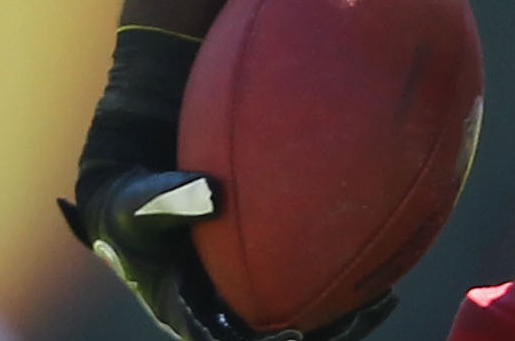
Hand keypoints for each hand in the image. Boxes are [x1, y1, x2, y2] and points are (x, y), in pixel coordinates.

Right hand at [59, 167, 393, 340]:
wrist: (136, 189)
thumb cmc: (133, 201)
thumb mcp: (137, 202)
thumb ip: (166, 199)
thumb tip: (208, 191)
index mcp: (186, 304)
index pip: (225, 336)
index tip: (294, 338)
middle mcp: (220, 303)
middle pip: (273, 332)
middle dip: (314, 333)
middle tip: (352, 322)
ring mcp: (245, 286)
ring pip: (299, 307)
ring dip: (338, 311)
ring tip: (381, 299)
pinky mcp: (266, 262)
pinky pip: (308, 270)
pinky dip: (341, 269)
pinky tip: (379, 254)